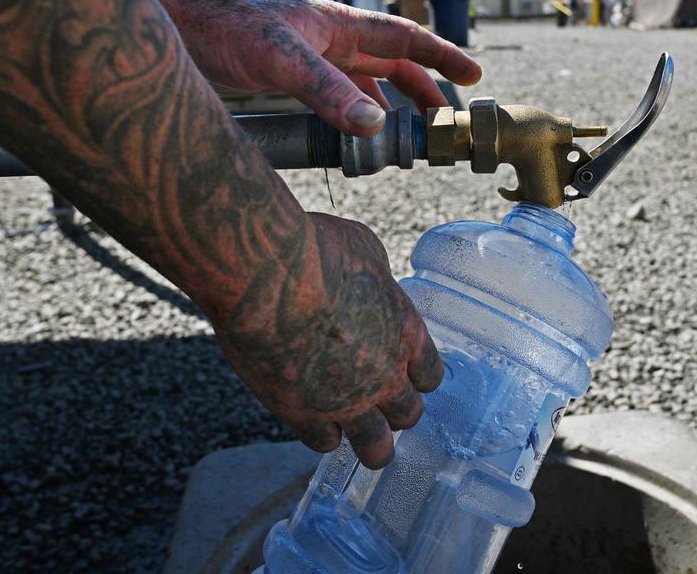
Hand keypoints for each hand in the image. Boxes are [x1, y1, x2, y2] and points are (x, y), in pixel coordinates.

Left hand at [164, 0, 482, 134]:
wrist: (174, 29)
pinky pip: (336, 100)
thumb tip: (375, 127)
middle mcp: (330, 42)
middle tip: (447, 118)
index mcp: (339, 26)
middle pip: (391, 64)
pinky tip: (354, 140)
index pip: (404, 39)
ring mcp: (310, 61)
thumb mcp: (281, 59)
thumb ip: (327, 92)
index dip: (441, 57)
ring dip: (389, 108)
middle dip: (423, 88)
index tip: (473, 76)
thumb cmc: (224, 29)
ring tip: (408, 137)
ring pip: (364, 84)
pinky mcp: (288, 81)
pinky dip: (354, 119)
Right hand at [213, 212, 443, 468]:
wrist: (266, 274)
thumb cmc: (314, 249)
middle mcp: (384, 374)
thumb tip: (369, 282)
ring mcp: (346, 401)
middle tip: (380, 405)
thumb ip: (375, 280)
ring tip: (365, 443)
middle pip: (408, 414)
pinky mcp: (303, 414)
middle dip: (396, 411)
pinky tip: (315, 423)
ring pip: (375, 447)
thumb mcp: (364, 250)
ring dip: (372, 444)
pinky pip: (324, 443)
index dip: (416, 376)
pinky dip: (322, 434)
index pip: (430, 374)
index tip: (404, 374)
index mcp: (406, 331)